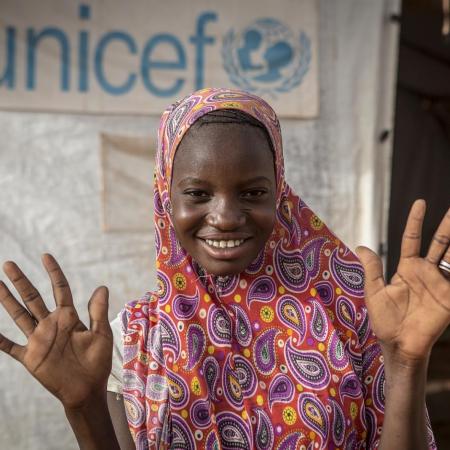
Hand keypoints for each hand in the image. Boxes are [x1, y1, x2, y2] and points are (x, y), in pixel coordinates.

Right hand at [0, 254, 112, 409]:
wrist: (88, 389)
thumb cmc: (97, 362)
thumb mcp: (101, 334)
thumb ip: (98, 311)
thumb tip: (102, 286)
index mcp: (69, 317)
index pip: (60, 289)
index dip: (53, 272)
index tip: (46, 256)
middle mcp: (51, 324)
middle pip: (33, 297)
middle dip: (21, 281)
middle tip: (9, 264)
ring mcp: (39, 339)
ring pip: (19, 315)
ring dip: (7, 301)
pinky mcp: (30, 357)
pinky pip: (10, 347)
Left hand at [356, 200, 449, 364]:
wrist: (398, 345)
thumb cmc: (385, 320)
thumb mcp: (374, 291)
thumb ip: (372, 269)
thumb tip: (361, 246)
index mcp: (407, 269)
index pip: (413, 239)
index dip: (416, 221)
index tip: (420, 202)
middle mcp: (426, 272)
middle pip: (439, 244)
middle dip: (447, 227)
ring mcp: (440, 284)